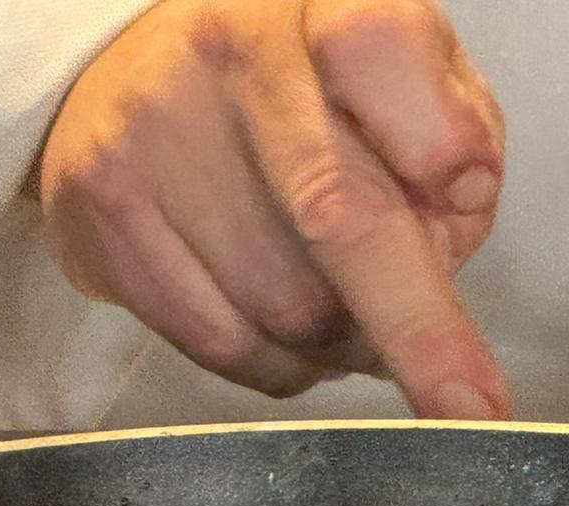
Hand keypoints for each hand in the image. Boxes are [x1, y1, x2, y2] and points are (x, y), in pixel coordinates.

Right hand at [38, 0, 510, 417]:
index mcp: (325, 6)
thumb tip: (449, 243)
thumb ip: (456, 146)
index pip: (383, 50)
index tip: (466, 199)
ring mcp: (154, 132)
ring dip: (342, 344)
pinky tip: (292, 336)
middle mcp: (232, 54)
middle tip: (463, 404)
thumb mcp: (405, 82)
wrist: (137, 69)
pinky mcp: (102, 207)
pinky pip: (222, 344)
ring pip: (284, 306)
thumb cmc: (300, 90)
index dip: (435, 140)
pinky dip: (280, 365)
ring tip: (347, 318)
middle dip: (414, 325)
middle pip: (335, 210)